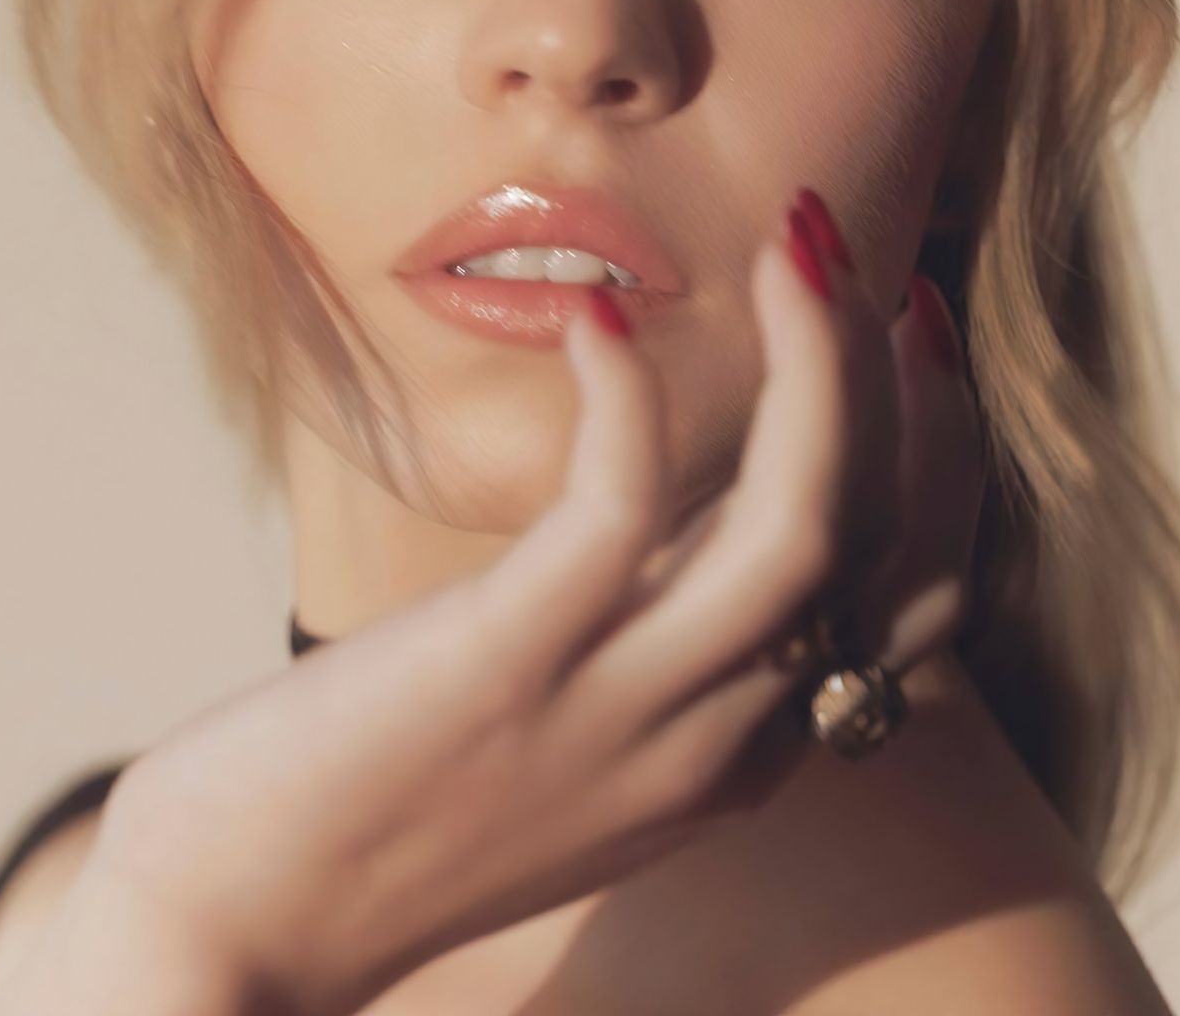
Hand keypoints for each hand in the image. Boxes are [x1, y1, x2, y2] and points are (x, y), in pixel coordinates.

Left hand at [78, 191, 984, 1015]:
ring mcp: (617, 705)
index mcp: (741, 751)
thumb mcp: (581, 740)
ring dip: (821, 364)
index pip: (921, 594)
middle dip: (900, 377)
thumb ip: (662, 635)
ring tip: (791, 245)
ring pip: (801, 524)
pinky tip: (596, 315)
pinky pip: (619, 506)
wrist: (236, 933)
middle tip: (850, 252)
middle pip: (882, 541)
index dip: (943, 446)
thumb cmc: (391, 809)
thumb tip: (694, 498)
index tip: (911, 328)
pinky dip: (631, 394)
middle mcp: (712, 736)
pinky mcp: (510, 661)